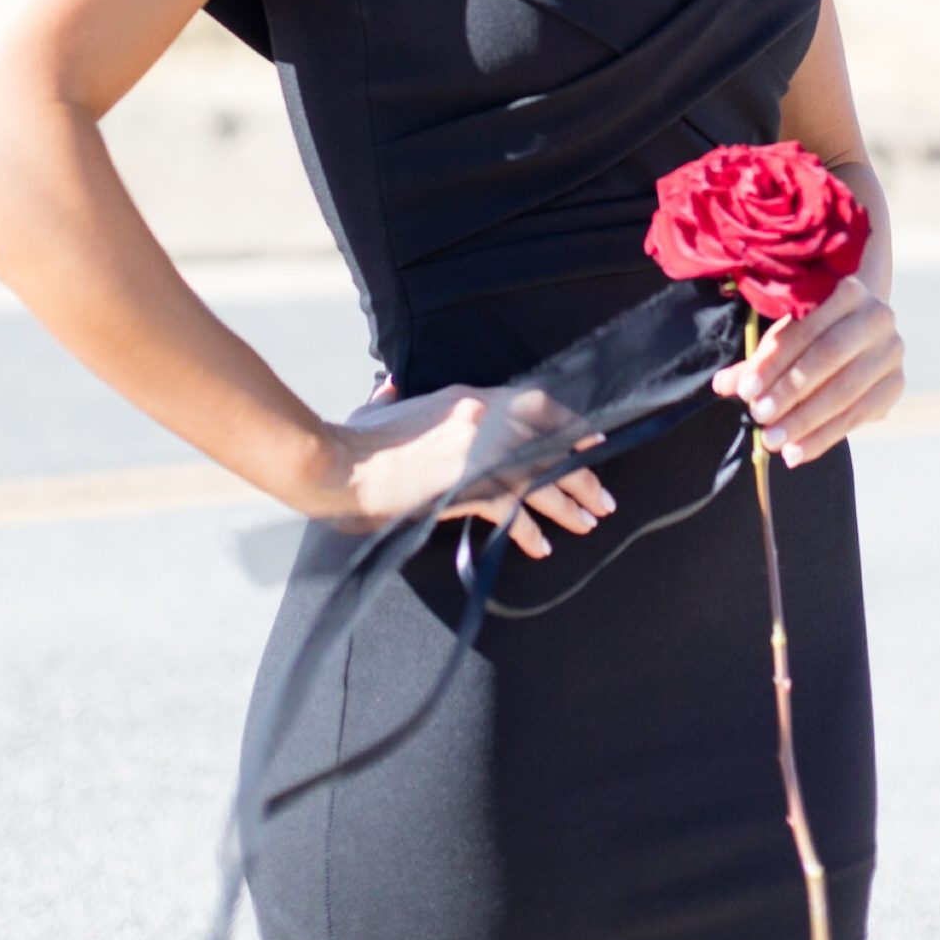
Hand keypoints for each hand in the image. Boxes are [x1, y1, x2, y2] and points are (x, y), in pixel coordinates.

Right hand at [305, 375, 616, 559]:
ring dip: (568, 503)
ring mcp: (477, 451)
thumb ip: (394, 400)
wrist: (338, 465)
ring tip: (589, 522)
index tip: (591, 443)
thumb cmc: (355, 441)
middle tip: (601, 497)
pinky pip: (512, 510)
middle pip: (547, 444)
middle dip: (579, 473)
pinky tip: (541, 546)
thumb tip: (389, 393)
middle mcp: (483, 418)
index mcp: (469, 397)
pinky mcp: (466, 485)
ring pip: (539, 477)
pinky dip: (529, 531)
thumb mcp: (381, 409)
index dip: (569, 425)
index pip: (536, 404)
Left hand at [709, 274, 904, 464]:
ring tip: (772, 441)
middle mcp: (878, 317)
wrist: (862, 330)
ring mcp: (891, 352)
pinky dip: (822, 439)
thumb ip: (758, 359)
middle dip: (789, 391)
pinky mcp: (895, 386)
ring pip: (844, 393)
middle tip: (759, 416)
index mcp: (847, 290)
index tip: (745, 390)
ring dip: (804, 421)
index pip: (804, 330)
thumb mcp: (786, 334)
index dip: (773, 361)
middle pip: (828, 358)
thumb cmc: (813, 329)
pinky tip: (796, 453)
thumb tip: (721, 384)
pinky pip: (856, 418)